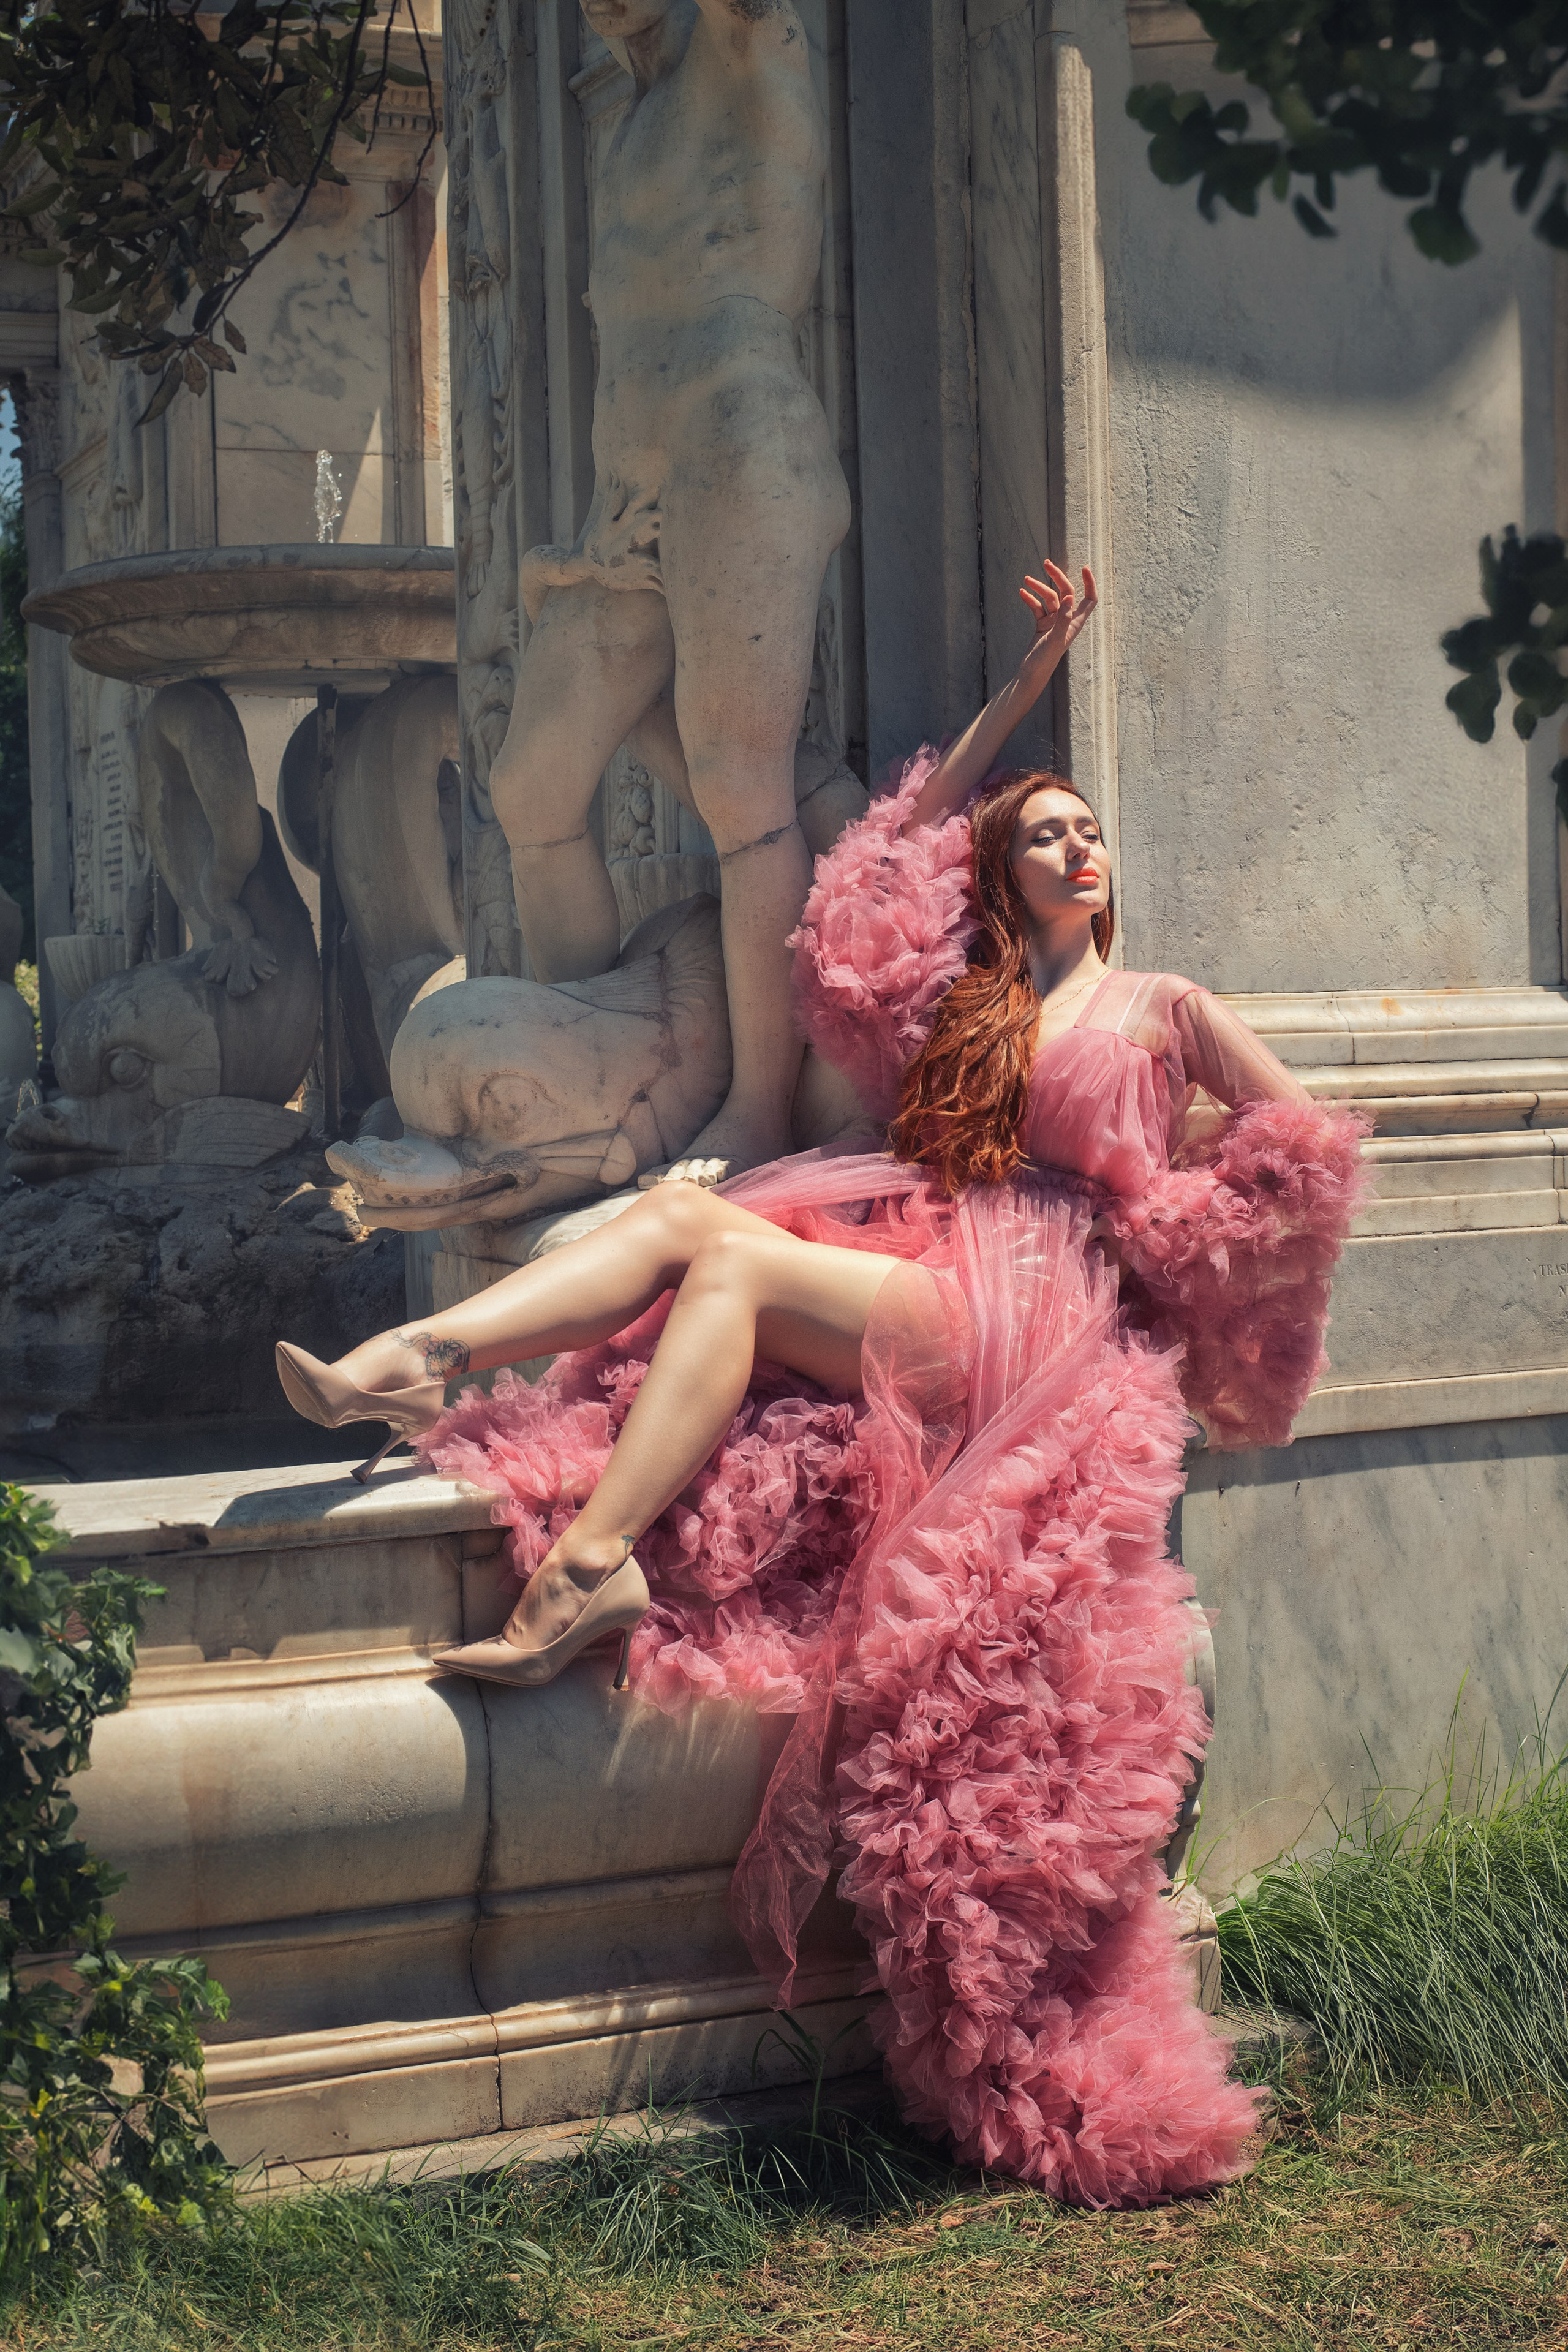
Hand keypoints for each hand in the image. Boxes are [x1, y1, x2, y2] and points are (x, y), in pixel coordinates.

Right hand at [1019, 559, 1097, 674]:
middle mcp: (1067, 619)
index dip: (1089, 582)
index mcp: (1076, 622)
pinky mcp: (1042, 624)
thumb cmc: (1045, 660)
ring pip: (1049, 598)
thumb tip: (1070, 596)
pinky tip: (1022, 592)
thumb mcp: (1055, 638)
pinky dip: (1030, 599)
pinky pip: (1037, 607)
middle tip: (1046, 563)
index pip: (1089, 598)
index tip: (1084, 567)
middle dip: (1057, 577)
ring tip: (1026, 580)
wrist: (1031, 674)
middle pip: (1066, 592)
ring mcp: (1054, 621)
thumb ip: (1064, 618)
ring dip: (1038, 587)